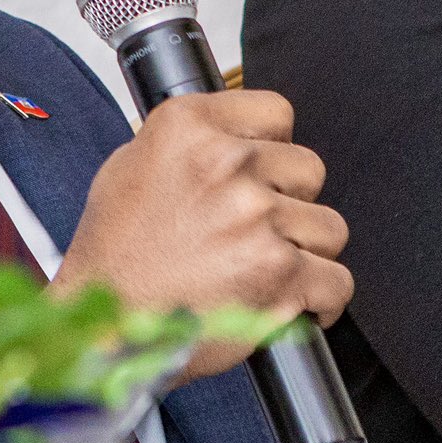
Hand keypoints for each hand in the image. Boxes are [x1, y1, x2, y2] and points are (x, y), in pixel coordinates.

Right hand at [55, 89, 353, 380]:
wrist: (105, 328)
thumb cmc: (113, 259)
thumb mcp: (130, 168)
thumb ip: (190, 144)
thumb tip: (234, 139)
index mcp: (189, 128)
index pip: (276, 114)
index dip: (272, 150)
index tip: (264, 173)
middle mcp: (227, 164)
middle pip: (308, 170)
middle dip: (290, 203)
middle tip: (255, 232)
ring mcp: (258, 217)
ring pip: (328, 227)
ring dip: (306, 252)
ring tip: (267, 271)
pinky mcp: (281, 271)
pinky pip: (337, 280)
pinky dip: (322, 299)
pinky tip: (295, 303)